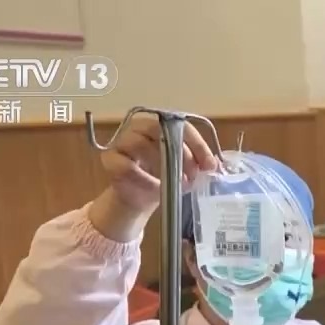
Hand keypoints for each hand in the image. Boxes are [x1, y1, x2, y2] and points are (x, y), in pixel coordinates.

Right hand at [98, 113, 218, 213]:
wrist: (138, 197)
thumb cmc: (162, 178)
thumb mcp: (184, 170)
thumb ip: (198, 164)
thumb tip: (215, 165)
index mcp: (159, 126)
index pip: (180, 126)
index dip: (197, 145)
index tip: (210, 165)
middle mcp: (138, 128)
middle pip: (159, 130)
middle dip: (182, 153)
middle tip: (194, 175)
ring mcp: (121, 142)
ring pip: (140, 144)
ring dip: (162, 165)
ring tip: (178, 184)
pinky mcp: (110, 159)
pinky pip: (126, 166)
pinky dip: (144, 179)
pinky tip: (156, 189)